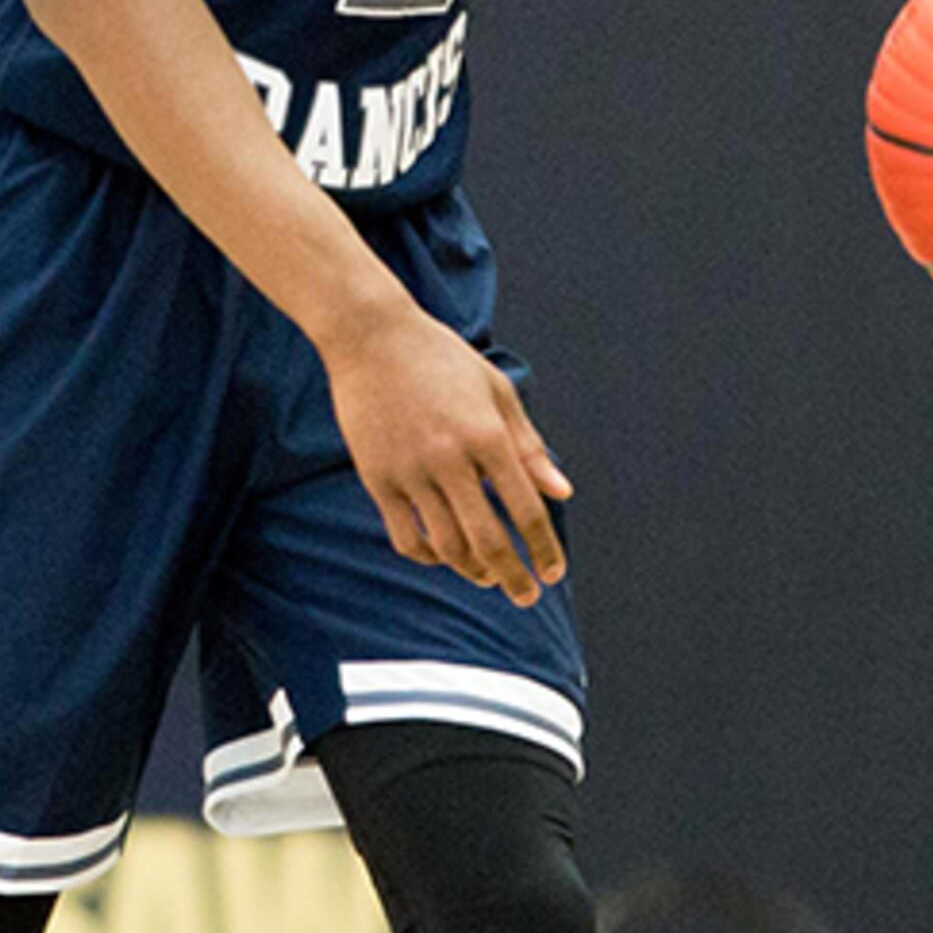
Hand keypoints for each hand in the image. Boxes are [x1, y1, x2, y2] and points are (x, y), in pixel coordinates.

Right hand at [323, 304, 570, 607]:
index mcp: (487, 435)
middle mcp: (450, 458)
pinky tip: (444, 556)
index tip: (554, 573)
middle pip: (488, 541)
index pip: (526, 509)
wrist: (370, 336)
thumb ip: (529, 447)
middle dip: (513, 577)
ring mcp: (410, 471)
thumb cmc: (441, 359)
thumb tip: (561, 493)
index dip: (544, 549)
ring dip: (473, 571)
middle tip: (526, 596)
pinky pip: (405, 536)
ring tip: (487, 577)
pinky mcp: (377, 478)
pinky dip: (429, 556)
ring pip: (447, 545)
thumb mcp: (496, 391)